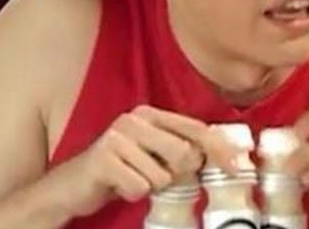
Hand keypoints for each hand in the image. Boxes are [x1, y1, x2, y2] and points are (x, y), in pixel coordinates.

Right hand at [62, 105, 240, 216]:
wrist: (71, 186)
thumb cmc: (119, 170)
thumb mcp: (153, 155)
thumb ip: (182, 150)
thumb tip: (225, 156)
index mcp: (150, 114)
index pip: (195, 128)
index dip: (218, 148)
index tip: (237, 165)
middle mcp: (134, 119)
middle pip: (183, 153)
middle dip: (176, 173)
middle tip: (155, 175)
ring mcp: (117, 136)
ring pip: (162, 175)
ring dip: (150, 185)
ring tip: (132, 178)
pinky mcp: (103, 158)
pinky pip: (139, 187)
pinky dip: (132, 193)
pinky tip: (118, 185)